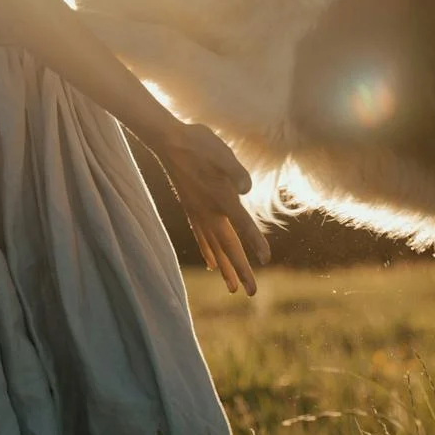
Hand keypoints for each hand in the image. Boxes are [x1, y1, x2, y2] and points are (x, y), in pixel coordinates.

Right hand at [152, 121, 271, 297]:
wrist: (168, 141)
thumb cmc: (197, 143)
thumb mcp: (220, 151)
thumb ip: (234, 171)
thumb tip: (245, 189)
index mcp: (220, 197)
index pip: (242, 223)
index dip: (255, 241)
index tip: (266, 259)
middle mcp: (209, 210)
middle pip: (228, 246)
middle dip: (240, 269)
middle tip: (251, 293)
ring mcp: (198, 212)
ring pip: (215, 247)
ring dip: (226, 268)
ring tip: (233, 289)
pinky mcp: (192, 209)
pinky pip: (202, 237)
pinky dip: (208, 252)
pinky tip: (212, 264)